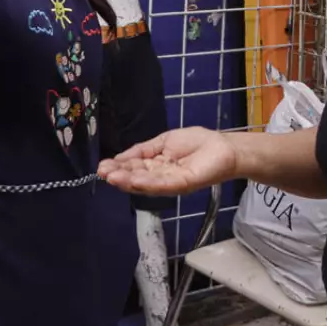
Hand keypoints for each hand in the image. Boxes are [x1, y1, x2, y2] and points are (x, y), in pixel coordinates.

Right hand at [98, 127, 238, 195]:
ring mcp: (171, 182)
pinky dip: (147, 182)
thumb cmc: (198, 142)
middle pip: (136, 178)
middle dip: (118, 176)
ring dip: (128, 181)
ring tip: (111, 177)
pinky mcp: (183, 184)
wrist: (224, 147)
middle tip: (102, 173)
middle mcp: (161, 177)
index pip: (134, 168)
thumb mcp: (164, 141)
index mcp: (156, 166)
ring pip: (146, 184)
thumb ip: (143, 150)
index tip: (102, 166)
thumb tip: (120, 157)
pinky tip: (134, 179)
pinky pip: (163, 184)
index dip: (118, 168)